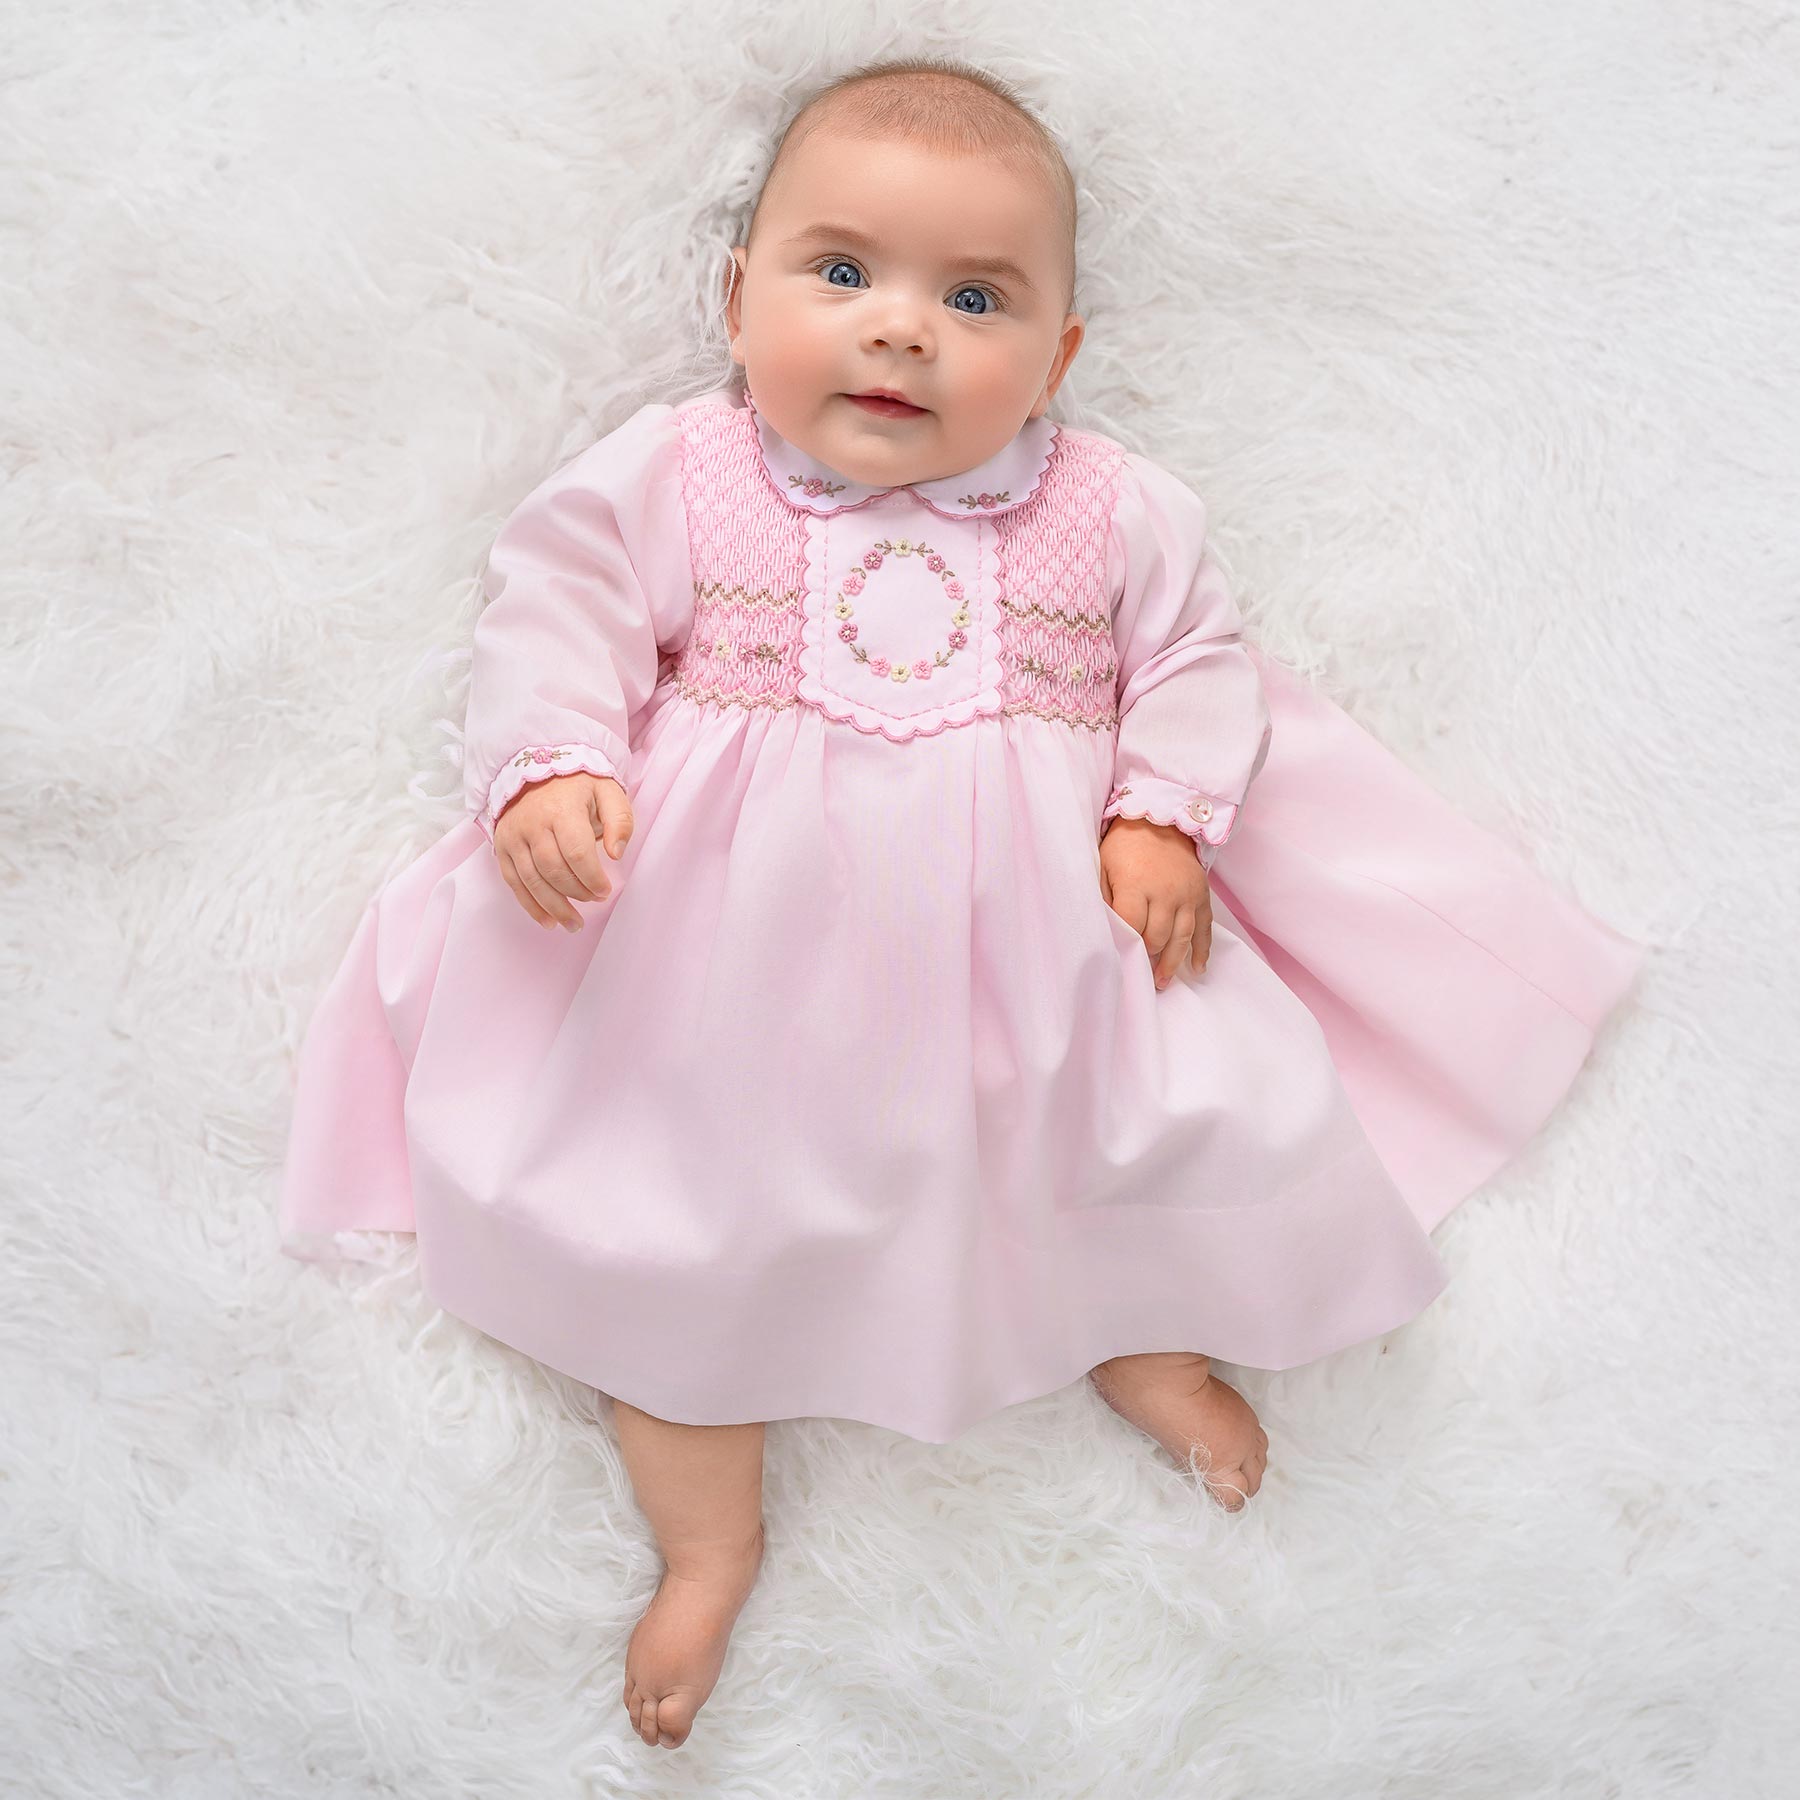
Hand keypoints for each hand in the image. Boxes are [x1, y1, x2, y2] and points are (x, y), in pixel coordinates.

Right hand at [492, 772, 632, 931]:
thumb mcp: (609, 793)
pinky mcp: (502, 846)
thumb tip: (617, 854)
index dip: (592, 878)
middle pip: (553, 869)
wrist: (538, 769)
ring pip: (532, 880)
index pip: (576, 853)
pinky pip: (513, 882)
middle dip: (576, 893)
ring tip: (573, 924)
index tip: (606, 891)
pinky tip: (548, 921)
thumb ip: (620, 821)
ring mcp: (513, 836)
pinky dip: (530, 905)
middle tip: (594, 901)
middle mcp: (532, 823)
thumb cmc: (580, 786)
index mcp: (561, 809)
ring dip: (554, 907)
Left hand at [1099, 815, 1212, 985]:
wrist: (1159, 821)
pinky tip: (1198, 968)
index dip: (1127, 946)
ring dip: (1172, 963)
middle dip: (1148, 958)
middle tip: (1139, 976)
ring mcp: (1187, 895)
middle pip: (1158, 936)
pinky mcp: (1202, 895)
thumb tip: (1103, 930)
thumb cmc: (1124, 847)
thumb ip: (1103, 898)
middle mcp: (1166, 892)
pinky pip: (1205, 928)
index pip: (1133, 925)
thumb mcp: (1103, 866)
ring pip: (1182, 938)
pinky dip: (1202, 950)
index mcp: (1136, 885)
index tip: (1120, 960)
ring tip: (1162, 982)